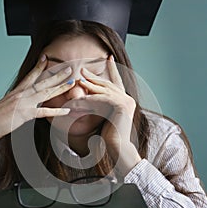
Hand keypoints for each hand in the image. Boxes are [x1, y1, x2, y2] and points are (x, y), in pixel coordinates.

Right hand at [0, 55, 74, 142]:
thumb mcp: (6, 105)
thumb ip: (15, 102)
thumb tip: (20, 103)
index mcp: (17, 91)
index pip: (30, 75)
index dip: (39, 66)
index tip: (46, 58)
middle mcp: (22, 94)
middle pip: (43, 81)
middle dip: (57, 75)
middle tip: (69, 69)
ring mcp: (25, 103)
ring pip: (46, 92)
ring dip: (60, 87)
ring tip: (72, 83)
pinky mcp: (26, 114)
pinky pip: (45, 112)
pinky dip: (57, 111)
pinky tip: (67, 110)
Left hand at [79, 56, 140, 174]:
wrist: (117, 150)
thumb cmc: (108, 137)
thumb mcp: (100, 115)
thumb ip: (96, 104)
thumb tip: (83, 96)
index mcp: (124, 101)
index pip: (117, 82)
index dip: (112, 69)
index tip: (109, 57)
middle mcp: (128, 100)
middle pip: (108, 84)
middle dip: (94, 76)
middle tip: (82, 69)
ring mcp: (127, 102)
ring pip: (104, 90)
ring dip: (90, 85)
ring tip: (78, 78)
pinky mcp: (122, 106)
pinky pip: (103, 99)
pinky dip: (90, 98)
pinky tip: (80, 97)